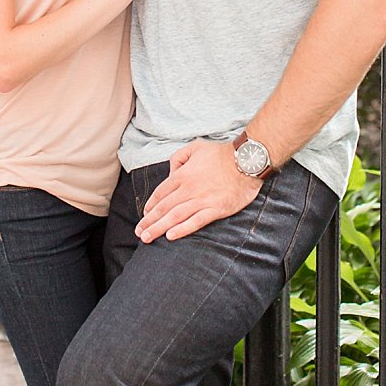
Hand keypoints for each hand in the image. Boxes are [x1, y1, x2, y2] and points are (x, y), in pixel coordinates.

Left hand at [136, 139, 260, 242]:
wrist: (246, 161)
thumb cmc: (222, 154)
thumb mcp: (196, 147)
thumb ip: (178, 158)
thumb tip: (171, 172)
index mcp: (182, 175)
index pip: (160, 193)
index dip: (150, 206)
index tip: (144, 215)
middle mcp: (189, 189)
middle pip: (164, 208)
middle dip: (149, 221)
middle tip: (139, 232)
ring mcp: (202, 200)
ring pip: (175, 216)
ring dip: (159, 228)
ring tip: (147, 238)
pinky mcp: (216, 209)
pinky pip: (196, 221)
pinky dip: (182, 229)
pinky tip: (171, 236)